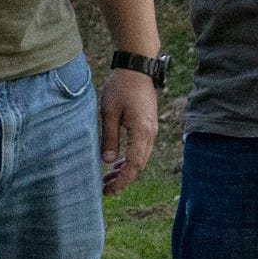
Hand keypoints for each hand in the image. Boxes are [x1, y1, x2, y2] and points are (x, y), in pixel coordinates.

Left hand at [100, 66, 162, 189]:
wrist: (137, 68)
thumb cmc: (121, 88)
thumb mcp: (109, 113)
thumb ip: (109, 137)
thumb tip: (108, 161)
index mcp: (142, 132)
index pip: (134, 164)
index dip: (123, 180)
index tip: (110, 191)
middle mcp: (150, 134)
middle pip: (139, 165)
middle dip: (123, 179)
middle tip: (106, 190)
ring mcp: (151, 129)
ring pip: (141, 158)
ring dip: (126, 170)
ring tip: (108, 179)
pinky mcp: (148, 125)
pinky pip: (141, 148)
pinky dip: (130, 158)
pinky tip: (117, 163)